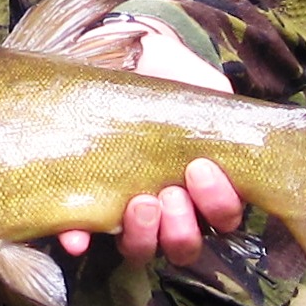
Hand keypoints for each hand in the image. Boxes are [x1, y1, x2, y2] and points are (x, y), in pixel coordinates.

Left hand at [57, 15, 243, 266]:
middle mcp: (168, 208)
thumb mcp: (196, 81)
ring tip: (139, 203)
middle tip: (171, 193)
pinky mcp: (83, 208)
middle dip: (182, 224)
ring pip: (142, 249)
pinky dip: (79, 239)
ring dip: (144, 235)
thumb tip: (228, 112)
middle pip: (185, 243)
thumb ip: (218, 99)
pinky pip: (81, 238)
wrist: (112, 56)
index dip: (219, 203)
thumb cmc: (162, 74)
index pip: (222, 216)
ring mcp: (125, 214)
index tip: (202, 167)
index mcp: (201, 184)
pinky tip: (77, 235)